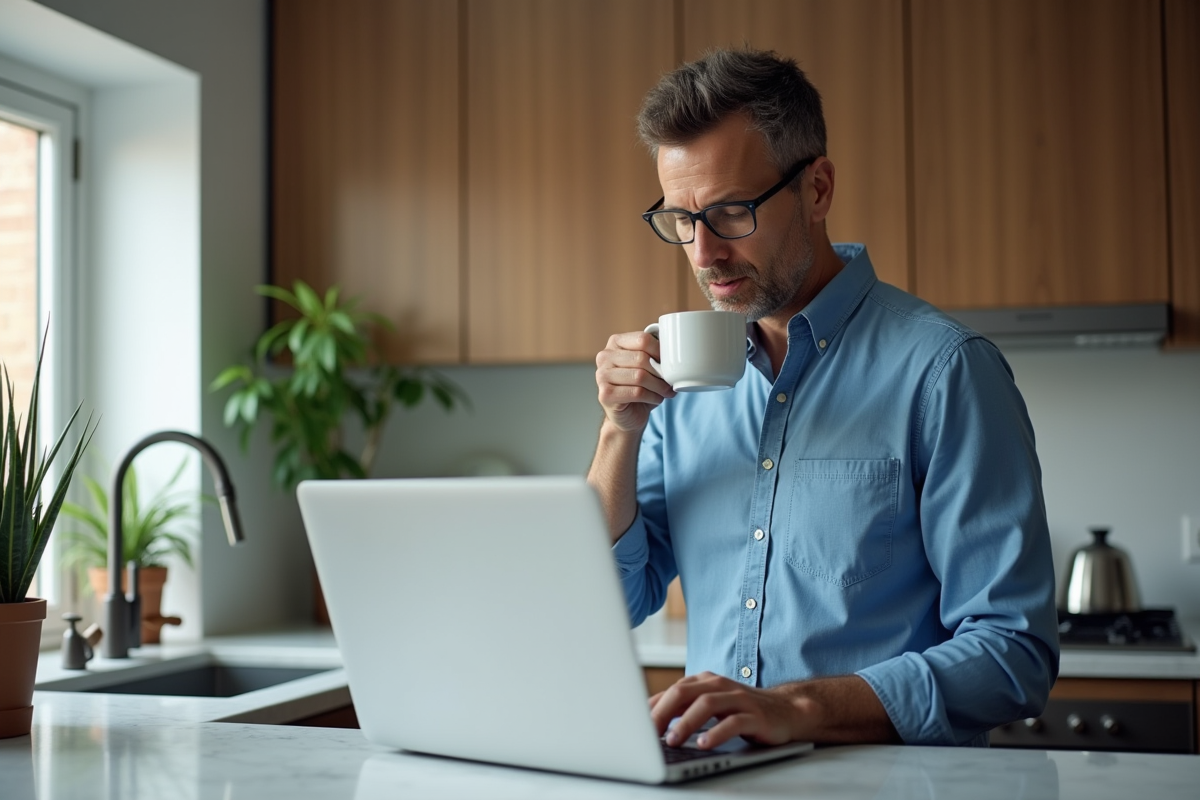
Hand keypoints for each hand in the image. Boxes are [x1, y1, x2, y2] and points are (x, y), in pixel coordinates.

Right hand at [594, 330, 676, 432]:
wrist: (627, 414)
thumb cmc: (639, 386)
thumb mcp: (648, 365)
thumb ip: (655, 354)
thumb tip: (674, 352)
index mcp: (615, 342)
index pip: (642, 339)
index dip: (660, 351)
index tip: (670, 362)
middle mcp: (605, 357)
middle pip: (641, 358)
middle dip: (660, 372)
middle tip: (671, 381)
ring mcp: (602, 375)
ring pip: (640, 376)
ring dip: (659, 386)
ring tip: (666, 391)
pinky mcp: (605, 394)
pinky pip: (636, 392)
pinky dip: (652, 397)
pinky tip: (655, 399)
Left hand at [650, 672, 799, 749]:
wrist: (786, 710)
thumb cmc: (741, 709)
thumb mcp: (709, 704)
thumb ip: (683, 708)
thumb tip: (649, 718)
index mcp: (705, 682)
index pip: (672, 690)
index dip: (653, 707)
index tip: (636, 725)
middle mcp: (719, 686)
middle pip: (685, 692)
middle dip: (664, 712)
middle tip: (649, 732)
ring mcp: (738, 699)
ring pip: (707, 704)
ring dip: (687, 723)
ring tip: (673, 740)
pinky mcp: (755, 716)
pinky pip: (734, 722)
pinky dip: (717, 733)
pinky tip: (704, 744)